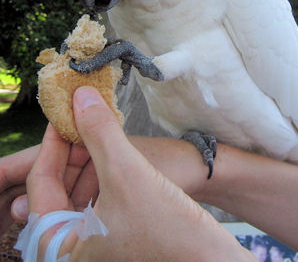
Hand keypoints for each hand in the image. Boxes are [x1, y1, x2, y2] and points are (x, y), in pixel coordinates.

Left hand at [1, 128, 207, 236]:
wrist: (212, 254)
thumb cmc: (171, 228)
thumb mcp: (128, 172)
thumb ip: (99, 132)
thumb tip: (80, 95)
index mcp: (60, 248)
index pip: (41, 185)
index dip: (52, 142)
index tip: (65, 111)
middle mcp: (70, 248)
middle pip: (56, 185)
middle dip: (70, 147)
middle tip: (80, 114)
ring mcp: (91, 239)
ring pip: (75, 186)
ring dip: (86, 153)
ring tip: (96, 125)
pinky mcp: (109, 231)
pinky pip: (93, 192)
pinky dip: (99, 166)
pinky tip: (109, 145)